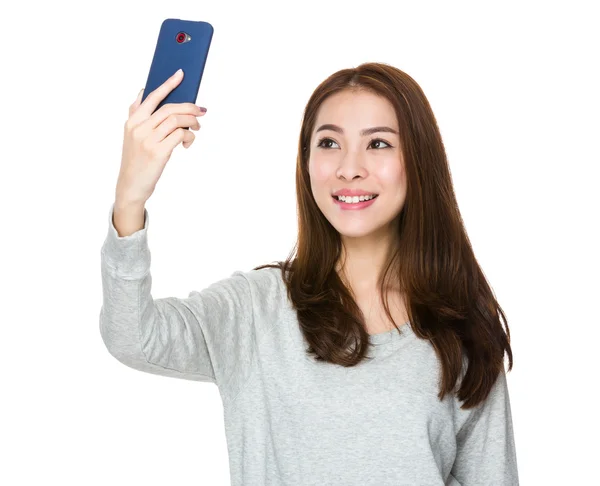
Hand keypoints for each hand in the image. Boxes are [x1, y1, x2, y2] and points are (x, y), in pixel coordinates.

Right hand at [115, 68, 206, 206]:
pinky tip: (188, 143)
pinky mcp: (158, 152)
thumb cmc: (136, 159)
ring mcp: (148, 140)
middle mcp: (139, 128)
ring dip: (191, 122)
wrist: (131, 185)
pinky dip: (189, 136)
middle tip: (201, 110)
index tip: (180, 74)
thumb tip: (143, 91)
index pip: (151, 96)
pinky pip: (180, 135)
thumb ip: (136, 114)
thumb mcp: (131, 135)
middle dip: (189, 107)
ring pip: (176, 120)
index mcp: (132, 121)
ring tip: (196, 128)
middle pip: (169, 108)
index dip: (167, 84)